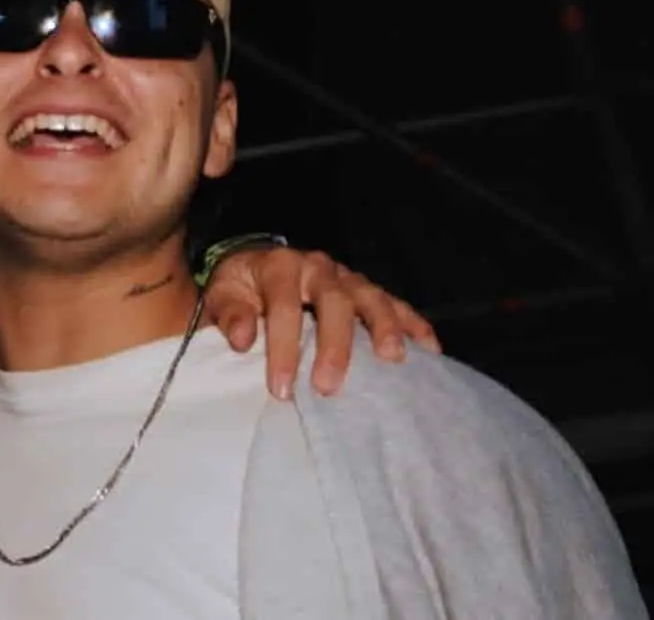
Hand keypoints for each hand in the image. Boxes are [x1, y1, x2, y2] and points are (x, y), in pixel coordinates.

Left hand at [203, 246, 438, 399]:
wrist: (257, 266)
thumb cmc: (242, 288)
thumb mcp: (222, 294)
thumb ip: (229, 314)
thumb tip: (244, 338)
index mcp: (280, 266)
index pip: (284, 307)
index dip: (283, 348)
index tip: (281, 388)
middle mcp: (318, 267)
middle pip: (335, 302)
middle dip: (335, 345)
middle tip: (328, 386)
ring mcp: (347, 277)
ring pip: (372, 298)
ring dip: (385, 328)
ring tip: (392, 360)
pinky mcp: (367, 290)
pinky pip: (397, 304)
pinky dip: (415, 324)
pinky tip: (430, 350)